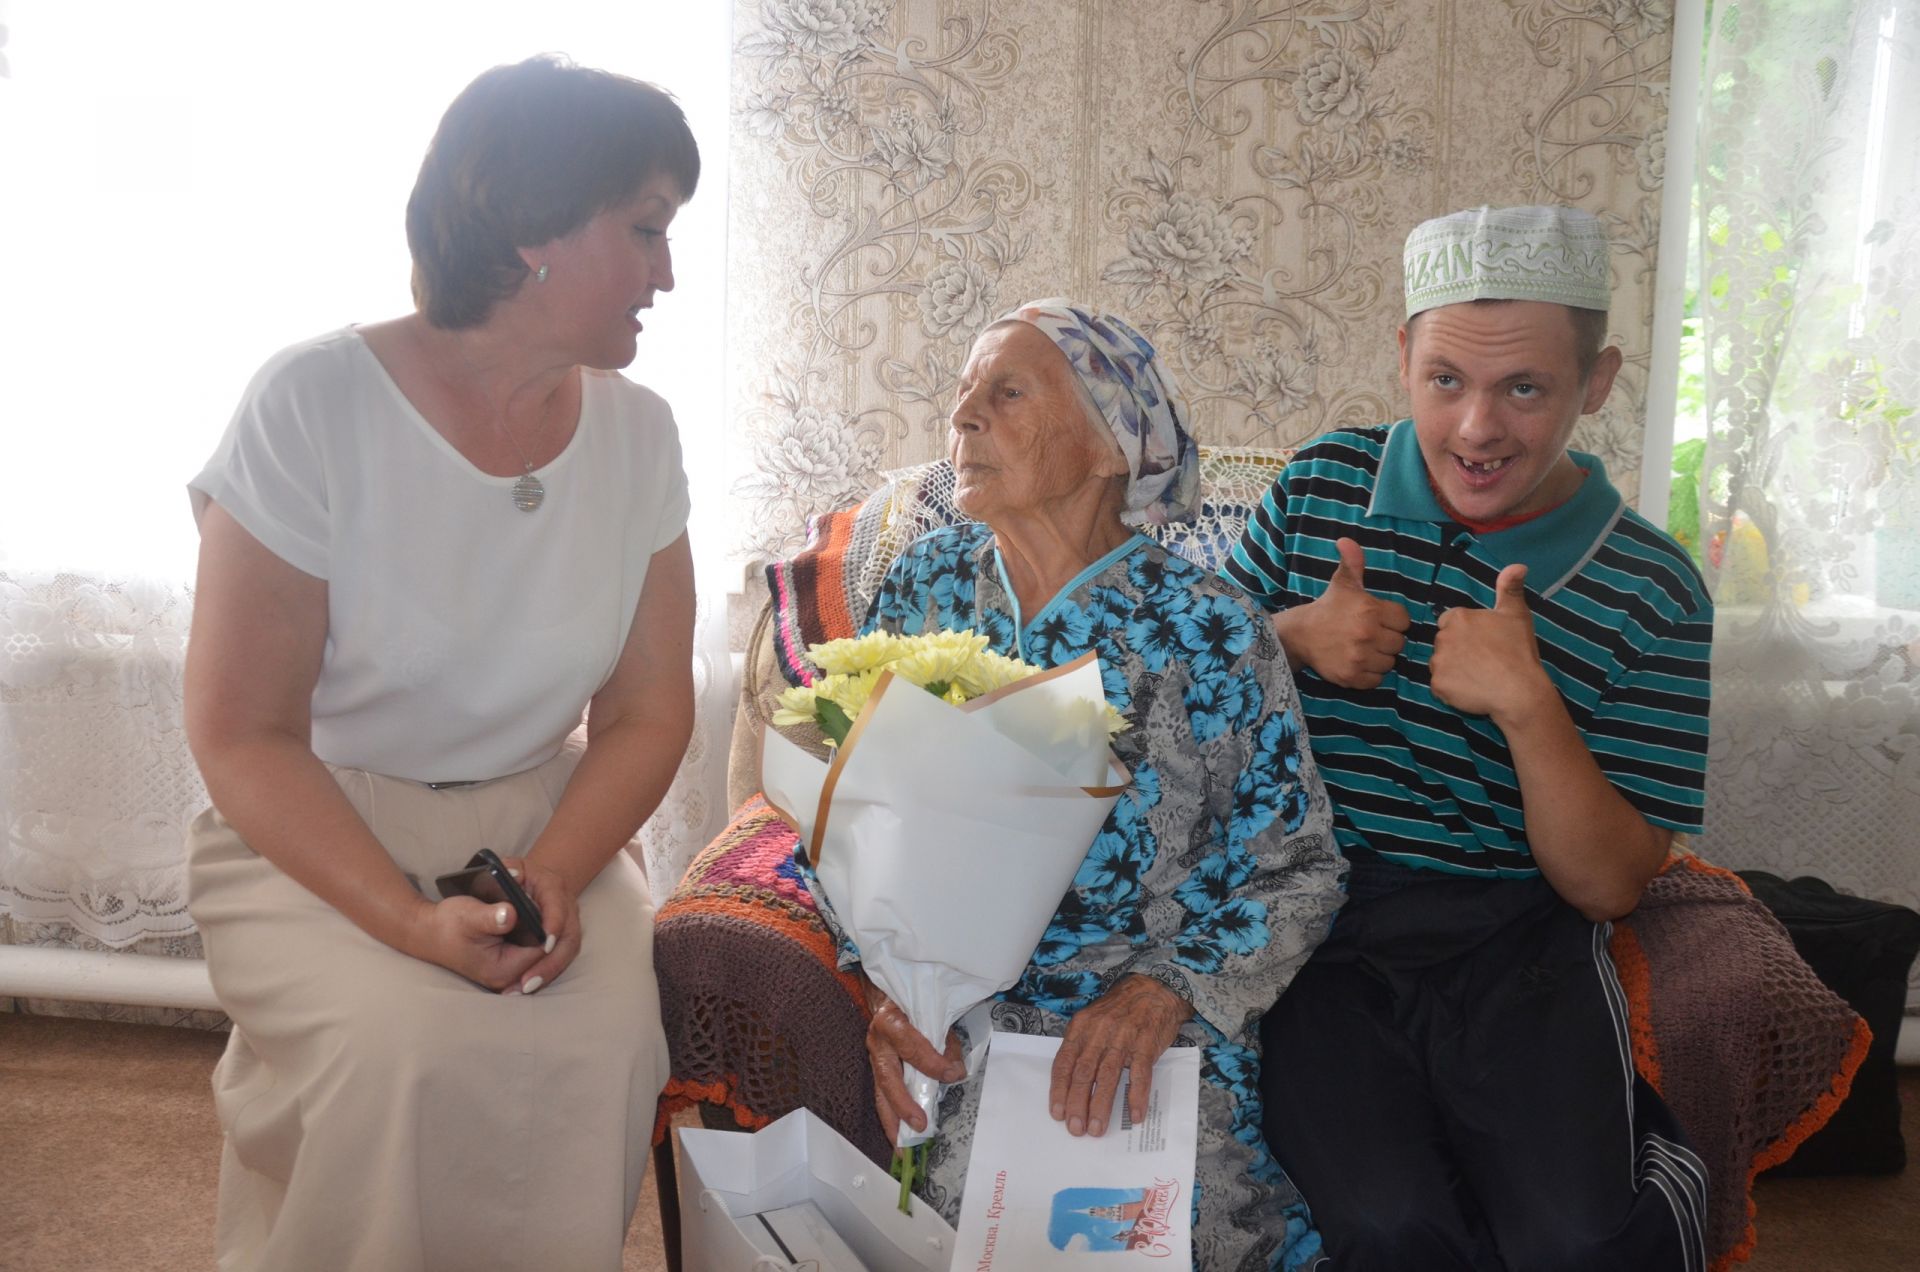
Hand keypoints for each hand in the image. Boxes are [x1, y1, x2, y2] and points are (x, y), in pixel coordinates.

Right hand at [407, 892, 544, 991]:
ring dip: (539, 930)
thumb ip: (491, 917)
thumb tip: (510, 914)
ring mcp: (507, 973)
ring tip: (535, 906)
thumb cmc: (447, 923)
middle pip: (544, 953)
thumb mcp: (469, 915)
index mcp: (503, 969)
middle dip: (546, 928)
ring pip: (538, 950)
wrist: (428, 931)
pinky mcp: (505, 964)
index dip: (548, 926)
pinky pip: (528, 949)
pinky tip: (528, 916)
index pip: (543, 950)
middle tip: (542, 901)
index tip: (546, 903)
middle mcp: (508, 977)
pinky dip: (530, 933)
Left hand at [497, 855, 581, 994]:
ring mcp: (566, 921)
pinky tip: (527, 985)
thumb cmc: (501, 876)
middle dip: (551, 961)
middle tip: (527, 982)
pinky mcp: (560, 936)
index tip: (543, 946)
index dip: (553, 926)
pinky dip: (546, 970)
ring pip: (566, 949)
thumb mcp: (497, 872)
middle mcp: (565, 904)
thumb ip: (502, 882)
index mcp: (551, 884)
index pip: (559, 908)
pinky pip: (560, 956)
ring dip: (549, 970)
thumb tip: (508, 912)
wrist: (514, 878)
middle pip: (568, 936)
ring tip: (525, 988)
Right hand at [863, 979, 964, 1145]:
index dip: (932, 1063)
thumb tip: (955, 1072)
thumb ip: (945, 1042)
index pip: (911, 1047)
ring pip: (880, 1094)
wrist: (885, 993)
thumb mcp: (933, 1013)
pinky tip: (899, 1138)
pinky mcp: (876, 1069)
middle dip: (903, 1105)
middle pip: (887, 1078)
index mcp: (891, 1022)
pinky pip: (882, 1096)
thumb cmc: (913, 1002)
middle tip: (920, 1125)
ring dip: (892, 1123)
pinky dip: (891, 1118)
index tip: (952, 1074)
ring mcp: (873, 1057)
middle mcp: (877, 1042)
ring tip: (902, 1149)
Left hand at [1049, 975, 1191, 1137]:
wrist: (1155, 988)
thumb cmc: (1121, 1009)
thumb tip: (1070, 1084)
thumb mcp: (1093, 1020)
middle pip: (1083, 1073)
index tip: (1057, 1113)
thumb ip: (1082, 1046)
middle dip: (1077, 1104)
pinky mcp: (1146, 1043)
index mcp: (1082, 1027)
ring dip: (1101, 1105)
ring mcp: (1124, 1037)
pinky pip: (1140, 1074)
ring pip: (1108, 1076)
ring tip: (1097, 1128)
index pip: (1064, 1063)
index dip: (1059, 1090)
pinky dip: (1136, 1096)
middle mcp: (1099, 1032)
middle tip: (1076, 1128)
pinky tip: (1134, 1114)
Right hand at [1276, 537, 1410, 688]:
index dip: (1393, 620)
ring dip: (1380, 657)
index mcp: (1370, 610)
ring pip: (1389, 663)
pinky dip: (1370, 674)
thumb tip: (1346, 540)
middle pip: (1399, 643)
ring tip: (1364, 649)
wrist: (1300, 634)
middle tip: (1370, 635)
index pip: (1403, 621)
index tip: (1378, 619)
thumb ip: (1352, 562)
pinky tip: (1358, 662)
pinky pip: (1376, 680)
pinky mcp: (1352, 677)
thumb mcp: (1342, 582)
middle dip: (1387, 639)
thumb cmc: (1328, 608)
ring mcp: (1359, 657)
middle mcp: (1367, 634)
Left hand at [1429, 564, 1554, 721]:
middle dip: (1458, 650)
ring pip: (1441, 664)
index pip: (1450, 621)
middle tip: (1482, 661)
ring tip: (1478, 676)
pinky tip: (1472, 690)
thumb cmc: (1518, 650)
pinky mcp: (1438, 686)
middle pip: (1444, 643)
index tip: (1482, 643)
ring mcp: (1438, 663)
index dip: (1466, 633)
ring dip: (1453, 670)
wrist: (1519, 690)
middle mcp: (1442, 637)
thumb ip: (1510, 588)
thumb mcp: (1517, 614)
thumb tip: (1517, 565)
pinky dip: (1452, 690)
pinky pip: (1440, 686)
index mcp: (1458, 617)